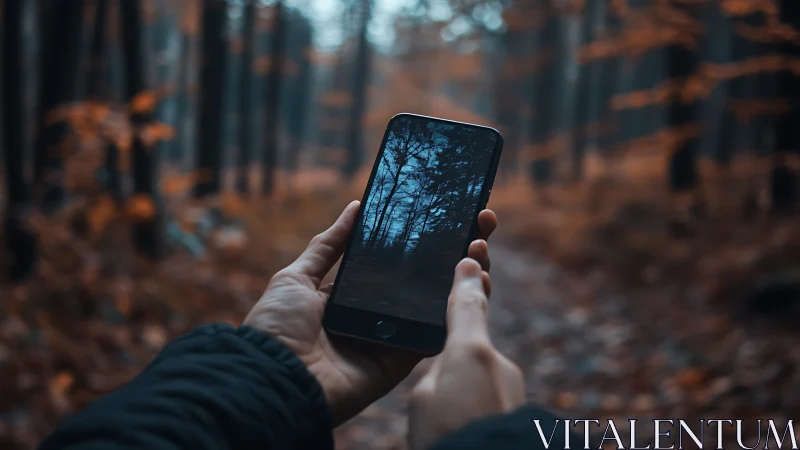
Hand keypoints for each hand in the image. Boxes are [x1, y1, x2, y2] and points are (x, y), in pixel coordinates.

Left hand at [244, 200, 497, 424]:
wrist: (275, 378)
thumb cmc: (277, 326)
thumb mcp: (296, 276)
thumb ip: (328, 245)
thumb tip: (355, 207)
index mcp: (350, 294)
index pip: (394, 263)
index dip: (421, 241)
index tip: (448, 214)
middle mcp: (374, 314)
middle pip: (421, 281)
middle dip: (453, 252)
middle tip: (479, 224)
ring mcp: (390, 338)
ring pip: (434, 305)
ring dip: (462, 277)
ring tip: (482, 248)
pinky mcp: (400, 362)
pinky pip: (432, 336)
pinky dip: (454, 313)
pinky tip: (474, 283)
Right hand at [407, 258, 525, 449]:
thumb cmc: (448, 436)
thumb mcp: (423, 398)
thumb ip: (435, 371)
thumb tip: (450, 370)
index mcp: (469, 351)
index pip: (466, 304)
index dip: (466, 280)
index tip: (472, 256)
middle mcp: (498, 364)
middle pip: (471, 349)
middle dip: (454, 363)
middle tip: (445, 376)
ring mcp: (512, 390)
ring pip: (480, 380)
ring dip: (464, 394)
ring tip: (449, 421)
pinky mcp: (520, 414)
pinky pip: (490, 401)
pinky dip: (475, 410)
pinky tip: (464, 428)